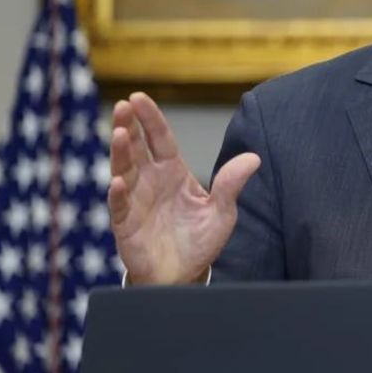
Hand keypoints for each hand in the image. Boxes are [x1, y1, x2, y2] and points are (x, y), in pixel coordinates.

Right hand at [107, 92, 259, 284]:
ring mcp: (135, 200)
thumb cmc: (200, 240)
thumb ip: (231, 184)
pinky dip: (117, 194)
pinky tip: (117, 182)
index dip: (150, 118)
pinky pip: (119, 206)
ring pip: (123, 170)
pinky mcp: (125, 224)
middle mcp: (150, 180)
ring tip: (118, 134)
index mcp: (173, 171)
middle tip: (123, 106)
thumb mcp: (222, 212)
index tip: (139, 98)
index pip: (160, 138)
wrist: (184, 274)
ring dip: (120, 153)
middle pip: (136, 148)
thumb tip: (254, 158)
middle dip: (129, 126)